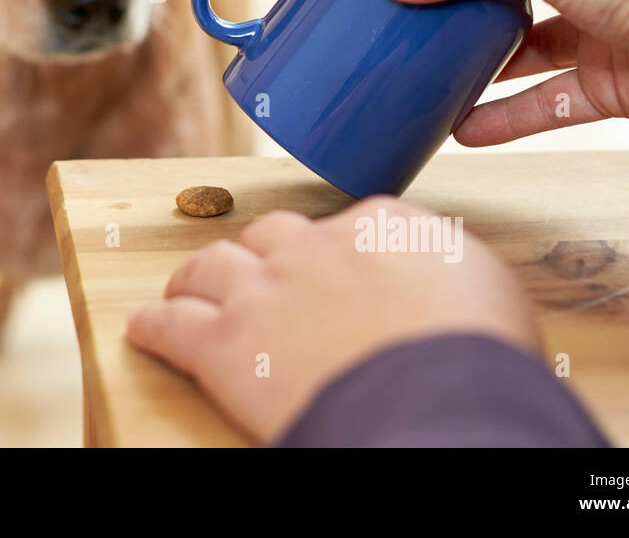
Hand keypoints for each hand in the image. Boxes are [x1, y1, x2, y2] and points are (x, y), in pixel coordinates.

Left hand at [125, 199, 538, 443]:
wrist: (438, 404)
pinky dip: (154, 326)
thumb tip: (436, 266)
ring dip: (199, 277)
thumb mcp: (485, 284)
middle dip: (266, 254)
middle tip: (261, 278)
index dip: (336, 251)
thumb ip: (445, 259)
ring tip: (189, 289)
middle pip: (273, 234)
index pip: (346, 224)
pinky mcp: (224, 344)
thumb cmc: (479, 354)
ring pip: (211, 264)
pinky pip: (172, 326)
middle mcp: (313, 247)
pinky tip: (144, 328)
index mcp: (380, 226)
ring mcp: (263, 291)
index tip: (336, 270)